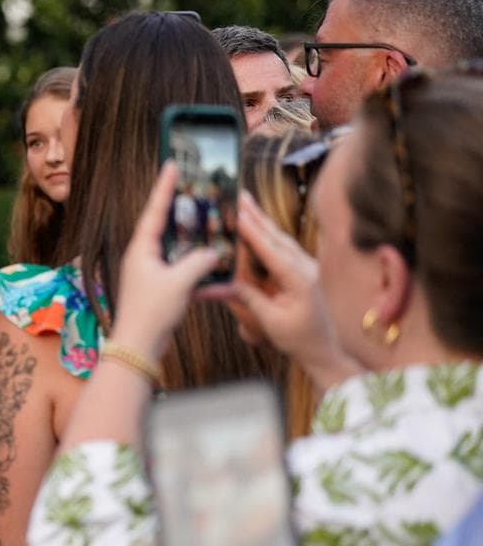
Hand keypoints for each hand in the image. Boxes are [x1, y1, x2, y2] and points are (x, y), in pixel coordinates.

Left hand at [110, 162, 219, 360]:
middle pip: (163, 225)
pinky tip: (209, 261)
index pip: (155, 211)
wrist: (138, 347)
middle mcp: (143, 257)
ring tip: (205, 219)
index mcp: (141, 250)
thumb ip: (198, 263)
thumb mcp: (178, 283)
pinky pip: (179, 267)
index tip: (170, 165)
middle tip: (192, 187)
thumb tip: (212, 253)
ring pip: (173, 247)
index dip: (164, 188)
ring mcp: (150, 273)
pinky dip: (193, 262)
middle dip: (178, 208)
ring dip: (189, 236)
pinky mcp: (159, 288)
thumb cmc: (152, 312)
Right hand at [217, 192, 359, 389]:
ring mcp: (308, 267)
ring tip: (246, 203)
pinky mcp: (305, 271)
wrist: (324, 350)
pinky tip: (259, 226)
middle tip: (240, 195)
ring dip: (263, 221)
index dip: (252, 231)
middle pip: (277, 237)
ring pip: (282, 239)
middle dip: (257, 216)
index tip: (237, 213)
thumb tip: (222, 282)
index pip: (271, 250)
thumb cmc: (298, 339)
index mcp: (300, 279)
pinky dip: (269, 234)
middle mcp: (307, 268)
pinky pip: (285, 248)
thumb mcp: (270, 320)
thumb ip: (247, 297)